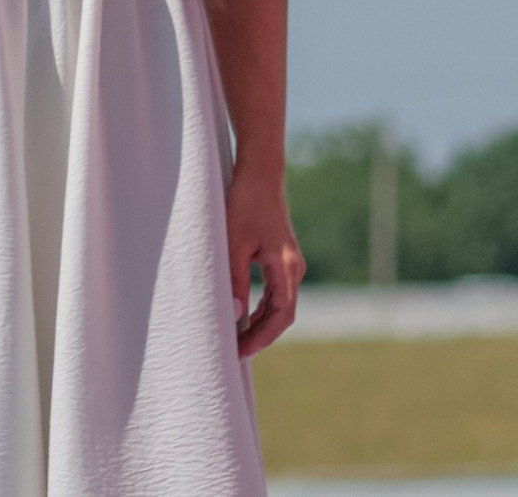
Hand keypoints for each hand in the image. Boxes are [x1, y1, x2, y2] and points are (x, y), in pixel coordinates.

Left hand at [225, 161, 304, 356]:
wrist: (259, 176)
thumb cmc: (244, 205)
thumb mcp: (232, 243)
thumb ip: (235, 280)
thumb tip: (235, 315)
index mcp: (286, 267)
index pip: (280, 316)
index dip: (261, 337)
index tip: (241, 352)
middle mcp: (294, 269)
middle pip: (282, 314)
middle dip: (260, 335)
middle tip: (235, 351)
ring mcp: (290, 264)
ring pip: (279, 304)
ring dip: (260, 322)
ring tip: (237, 339)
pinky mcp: (282, 258)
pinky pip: (275, 292)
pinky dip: (261, 307)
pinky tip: (244, 316)